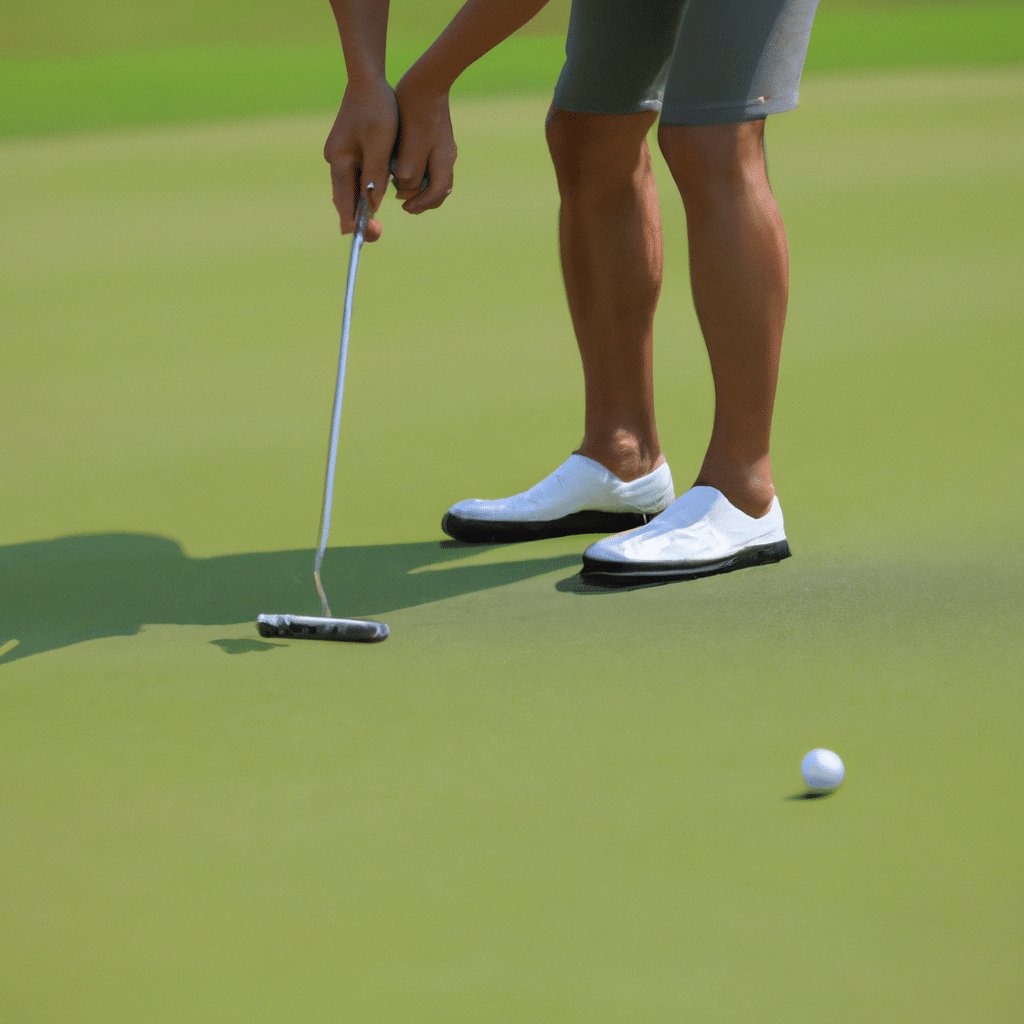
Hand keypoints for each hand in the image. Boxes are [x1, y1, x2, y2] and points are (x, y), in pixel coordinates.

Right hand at [324, 76, 397, 241]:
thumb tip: (372, 206)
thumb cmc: (378, 109)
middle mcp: (335, 161)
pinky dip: (364, 190)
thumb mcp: (381, 143)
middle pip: (344, 199)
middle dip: (359, 218)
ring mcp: (340, 155)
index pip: (344, 202)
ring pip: (350, 189)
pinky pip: (355, 177)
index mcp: (340, 161)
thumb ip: (375, 175)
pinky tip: (374, 197)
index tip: (372, 235)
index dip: (356, 222)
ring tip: (375, 223)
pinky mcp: (348, 150)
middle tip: (378, 233)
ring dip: (362, 204)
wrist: (368, 79)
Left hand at [392, 66, 456, 214]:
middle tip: (403, 202)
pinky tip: (405, 169)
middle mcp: (447, 157)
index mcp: (443, 160)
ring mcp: (444, 148)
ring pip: (435, 178)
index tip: (403, 206)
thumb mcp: (409, 144)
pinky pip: (431, 165)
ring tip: (401, 187)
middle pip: (439, 190)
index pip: (437, 193)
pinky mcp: (437, 139)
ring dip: (420, 187)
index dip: (420, 203)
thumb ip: (409, 170)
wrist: (426, 80)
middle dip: (422, 199)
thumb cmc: (415, 110)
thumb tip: (405, 188)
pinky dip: (420, 173)